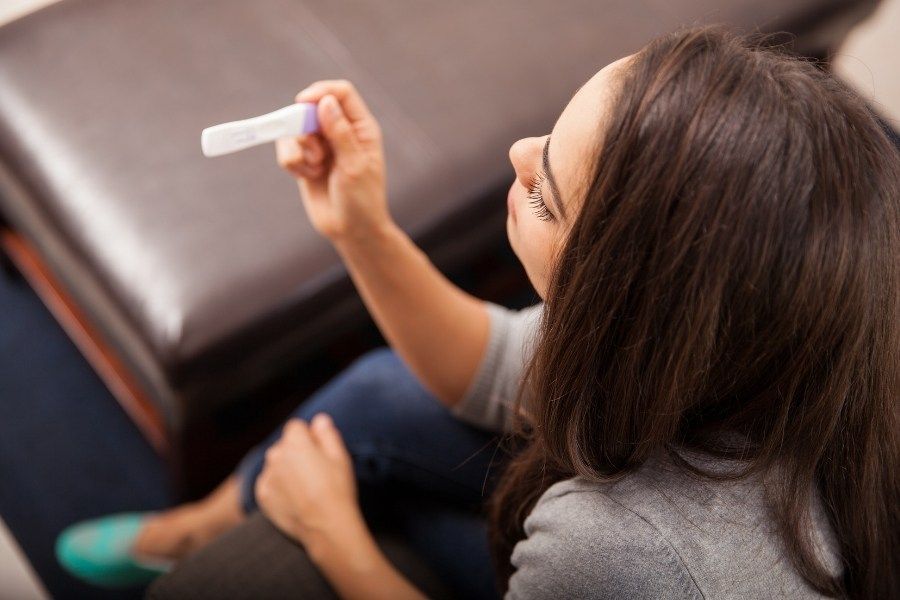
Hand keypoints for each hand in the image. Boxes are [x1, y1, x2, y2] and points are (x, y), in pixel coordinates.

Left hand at [255, 413, 361, 553]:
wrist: (326, 527)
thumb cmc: (337, 489)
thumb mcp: (340, 456)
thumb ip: (327, 433)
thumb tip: (319, 419)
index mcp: (295, 442)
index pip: (297, 427)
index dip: (310, 437)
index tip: (321, 453)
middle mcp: (276, 455)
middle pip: (284, 446)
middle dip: (296, 452)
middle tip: (316, 472)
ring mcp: (267, 476)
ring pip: (276, 464)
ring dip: (286, 469)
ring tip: (307, 488)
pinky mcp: (263, 496)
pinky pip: (269, 483)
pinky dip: (279, 487)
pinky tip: (296, 498)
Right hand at [276, 80, 390, 241]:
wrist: (351, 231)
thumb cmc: (362, 200)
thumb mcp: (354, 166)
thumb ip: (340, 133)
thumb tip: (325, 102)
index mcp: (361, 128)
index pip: (341, 93)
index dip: (321, 92)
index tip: (302, 103)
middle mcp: (340, 131)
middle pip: (311, 107)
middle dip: (304, 128)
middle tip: (313, 152)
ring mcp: (321, 145)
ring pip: (294, 129)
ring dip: (299, 150)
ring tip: (315, 169)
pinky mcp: (305, 160)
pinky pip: (286, 149)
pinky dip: (292, 162)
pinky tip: (307, 177)